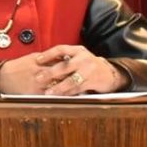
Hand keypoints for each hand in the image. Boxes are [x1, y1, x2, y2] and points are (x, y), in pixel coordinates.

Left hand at [0, 46, 127, 94]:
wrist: (109, 73)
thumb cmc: (87, 65)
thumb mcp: (78, 57)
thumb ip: (64, 59)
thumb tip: (42, 63)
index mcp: (78, 50)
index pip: (61, 49)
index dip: (48, 54)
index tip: (37, 59)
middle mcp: (84, 58)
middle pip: (65, 65)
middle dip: (50, 73)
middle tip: (38, 78)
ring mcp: (90, 70)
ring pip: (71, 80)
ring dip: (59, 87)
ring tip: (48, 92)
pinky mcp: (93, 82)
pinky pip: (78, 88)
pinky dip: (68, 93)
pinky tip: (60, 96)